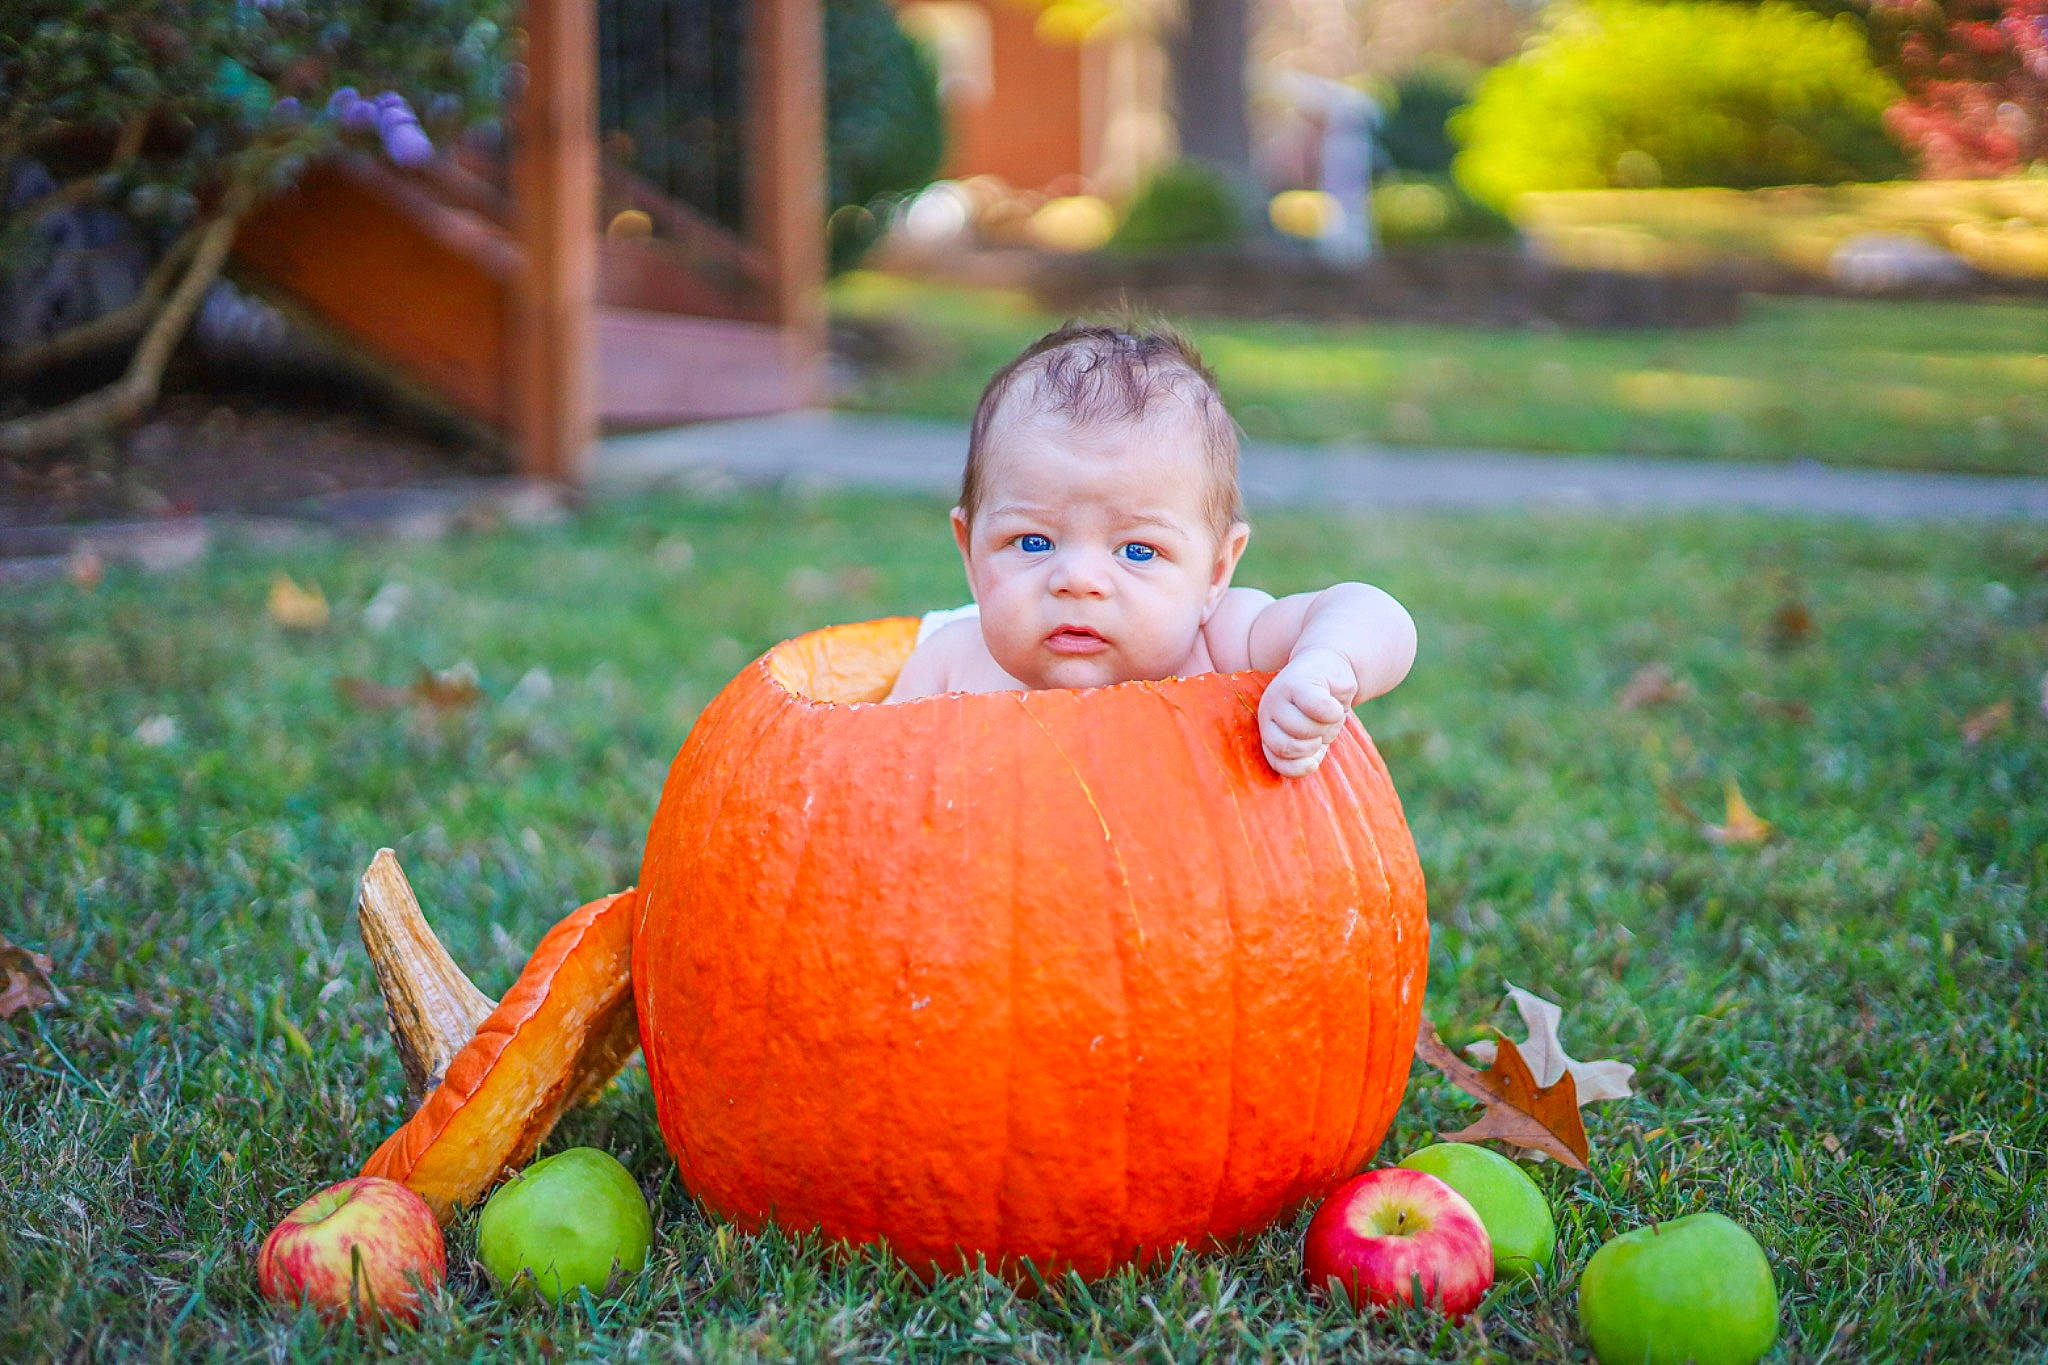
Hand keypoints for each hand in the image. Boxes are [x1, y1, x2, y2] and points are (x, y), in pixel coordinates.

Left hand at [1259, 647, 1358, 776]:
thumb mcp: (1312, 738)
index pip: (1278, 762)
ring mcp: (1280, 694)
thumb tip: (1310, 766)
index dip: (1302, 763)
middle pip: (1289, 746)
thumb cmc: (1321, 709)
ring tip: (1329, 714)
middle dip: (1314, 744)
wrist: (1330, 667)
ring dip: (1327, 727)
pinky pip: (1320, 709)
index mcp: (1268, 730)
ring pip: (1304, 729)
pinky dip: (1334, 712)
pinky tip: (1335, 703)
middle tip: (1322, 728)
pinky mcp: (1299, 680)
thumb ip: (1305, 757)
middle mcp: (1268, 711)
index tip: (1315, 750)